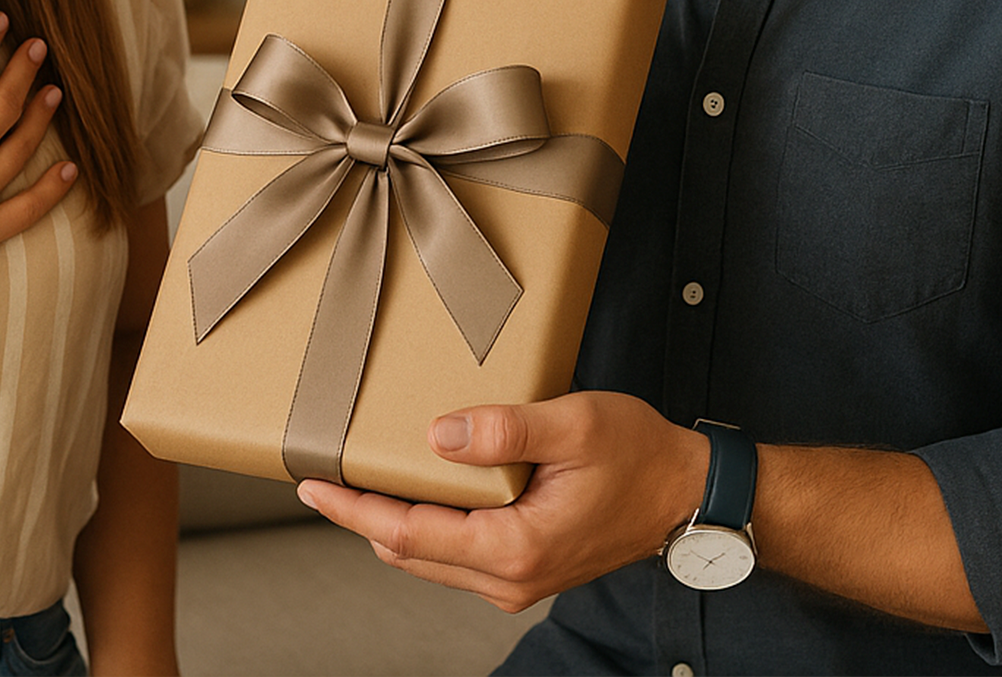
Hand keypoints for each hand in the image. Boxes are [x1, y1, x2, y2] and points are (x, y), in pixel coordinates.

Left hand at [296, 392, 708, 610]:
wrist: (686, 490)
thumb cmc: (637, 455)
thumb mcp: (573, 425)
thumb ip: (505, 430)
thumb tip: (437, 435)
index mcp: (516, 546)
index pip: (411, 533)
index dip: (355, 508)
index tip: (314, 485)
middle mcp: (511, 576)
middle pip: (410, 551)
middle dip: (360, 515)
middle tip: (319, 477)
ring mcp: (518, 577)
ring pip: (430, 557)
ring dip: (388, 522)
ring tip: (354, 481)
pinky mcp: (525, 565)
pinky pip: (456, 553)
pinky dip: (424, 526)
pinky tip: (413, 491)